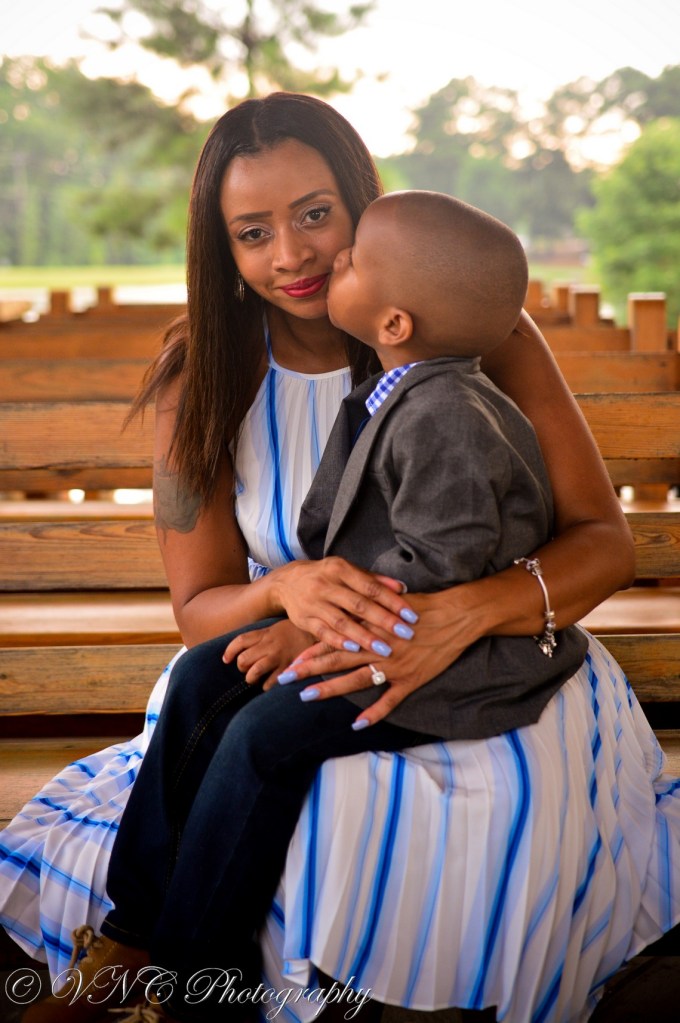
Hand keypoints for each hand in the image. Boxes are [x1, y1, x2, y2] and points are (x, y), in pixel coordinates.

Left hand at [223, 619, 314, 689]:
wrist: (321, 633)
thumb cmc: (297, 632)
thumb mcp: (278, 628)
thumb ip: (262, 637)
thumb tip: (244, 649)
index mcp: (266, 633)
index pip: (240, 641)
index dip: (229, 651)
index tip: (226, 659)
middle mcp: (270, 645)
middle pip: (244, 659)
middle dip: (241, 667)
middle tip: (247, 669)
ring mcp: (279, 657)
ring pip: (254, 672)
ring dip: (251, 678)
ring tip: (255, 679)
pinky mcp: (289, 669)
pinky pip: (270, 684)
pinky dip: (266, 687)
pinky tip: (270, 684)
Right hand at [269, 557, 417, 653]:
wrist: (287, 582)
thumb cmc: (326, 577)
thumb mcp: (347, 571)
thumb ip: (374, 580)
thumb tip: (402, 588)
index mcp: (340, 569)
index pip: (371, 587)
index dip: (392, 601)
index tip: (411, 615)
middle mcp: (325, 584)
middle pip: (358, 604)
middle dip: (384, 620)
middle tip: (406, 634)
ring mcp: (313, 603)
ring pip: (341, 621)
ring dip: (364, 636)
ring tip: (385, 649)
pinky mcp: (303, 619)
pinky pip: (323, 632)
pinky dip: (339, 641)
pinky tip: (355, 650)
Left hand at [281, 588, 481, 726]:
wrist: (457, 615)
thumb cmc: (425, 607)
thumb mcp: (393, 604)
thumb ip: (371, 612)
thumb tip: (352, 612)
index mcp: (372, 628)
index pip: (336, 639)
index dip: (312, 650)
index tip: (291, 658)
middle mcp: (378, 647)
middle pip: (337, 659)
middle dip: (309, 669)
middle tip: (285, 678)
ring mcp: (394, 666)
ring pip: (356, 680)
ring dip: (330, 689)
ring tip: (307, 696)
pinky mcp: (411, 680)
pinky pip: (389, 701)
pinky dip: (374, 714)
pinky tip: (356, 724)